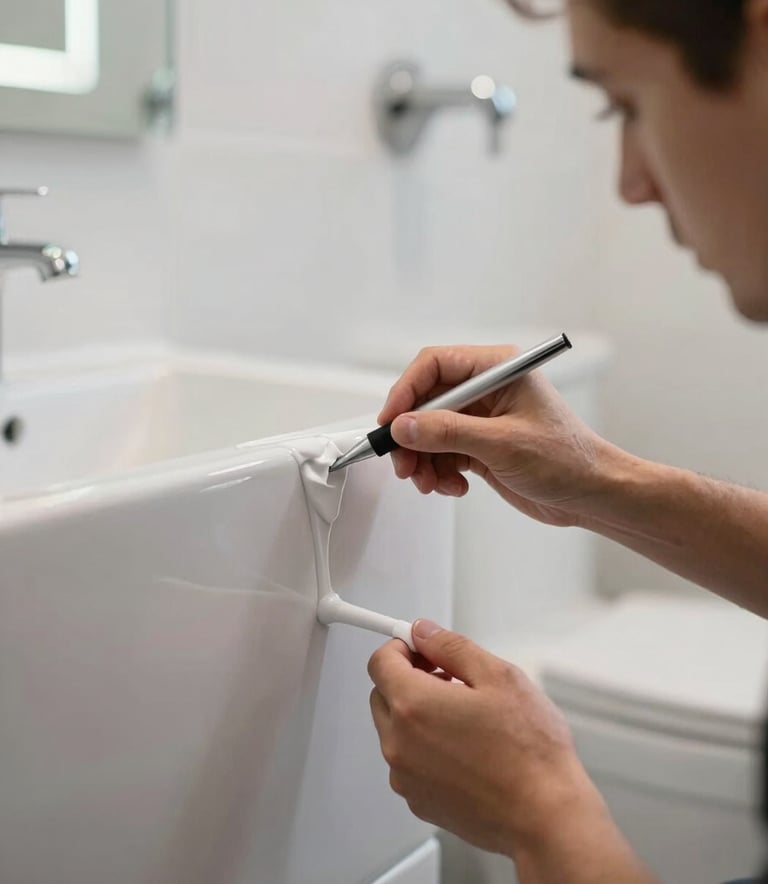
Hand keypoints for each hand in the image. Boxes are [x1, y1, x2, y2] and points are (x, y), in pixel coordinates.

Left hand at [367, 620, 593, 856]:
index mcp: (414, 706)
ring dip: (418, 714)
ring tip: (465, 716)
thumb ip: (451, 647)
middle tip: (449, 678)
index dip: (401, 647)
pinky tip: (466, 748)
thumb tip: (423, 632)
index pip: (380, 662)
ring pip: (395, 729)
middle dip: (409, 679)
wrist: (545, 817)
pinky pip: (408, 761)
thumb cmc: (529, 753)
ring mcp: (406, 777)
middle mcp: (399, 744)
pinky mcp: (419, 801)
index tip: (422, 647)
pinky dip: (425, 748)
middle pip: (383, 694)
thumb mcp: (498, 676)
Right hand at [378, 344, 616, 527]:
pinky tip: (454, 487)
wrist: (592, 495)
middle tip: (404, 464)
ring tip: (430, 483)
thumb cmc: (568, 459)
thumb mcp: (503, 444)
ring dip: (422, 460)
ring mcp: (481, 418)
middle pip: (426, 402)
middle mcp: (486, 389)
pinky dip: (438, 472)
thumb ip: (448, 432)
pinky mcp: (479, 445)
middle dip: (411, 436)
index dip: (406, 391)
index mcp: (497, 369)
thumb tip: (404, 425)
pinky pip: (441, 453)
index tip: (390, 422)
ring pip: (428, 432)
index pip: (435, 365)